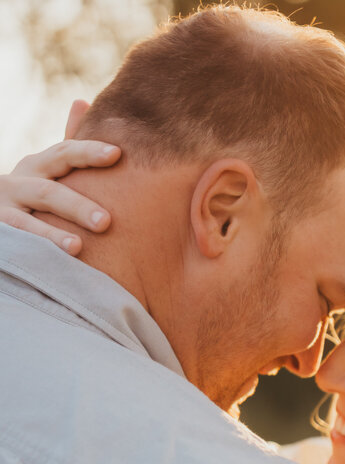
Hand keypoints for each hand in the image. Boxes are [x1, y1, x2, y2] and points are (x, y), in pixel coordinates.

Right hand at [0, 101, 119, 254]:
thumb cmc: (31, 193)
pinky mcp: (1, 236)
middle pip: (47, 192)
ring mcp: (5, 211)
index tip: (117, 154)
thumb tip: (83, 101)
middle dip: (76, 206)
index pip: (64, 154)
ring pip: (26, 223)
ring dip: (52, 234)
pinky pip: (16, 245)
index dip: (88, 152)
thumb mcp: (46, 167)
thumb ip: (66, 143)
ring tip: (78, 247)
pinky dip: (33, 253)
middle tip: (106, 222)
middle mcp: (19, 185)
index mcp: (37, 166)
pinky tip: (54, 264)